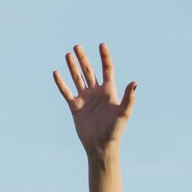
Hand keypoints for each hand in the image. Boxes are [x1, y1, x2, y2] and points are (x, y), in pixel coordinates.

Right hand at [53, 43, 135, 158]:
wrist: (101, 146)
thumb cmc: (115, 130)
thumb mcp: (123, 113)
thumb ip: (128, 98)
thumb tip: (134, 82)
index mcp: (109, 91)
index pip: (107, 70)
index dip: (105, 57)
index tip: (101, 45)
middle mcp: (96, 92)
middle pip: (89, 71)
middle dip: (84, 59)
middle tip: (77, 46)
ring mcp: (85, 98)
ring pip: (77, 78)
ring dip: (72, 67)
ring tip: (68, 54)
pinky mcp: (75, 106)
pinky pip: (67, 92)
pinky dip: (61, 83)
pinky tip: (56, 73)